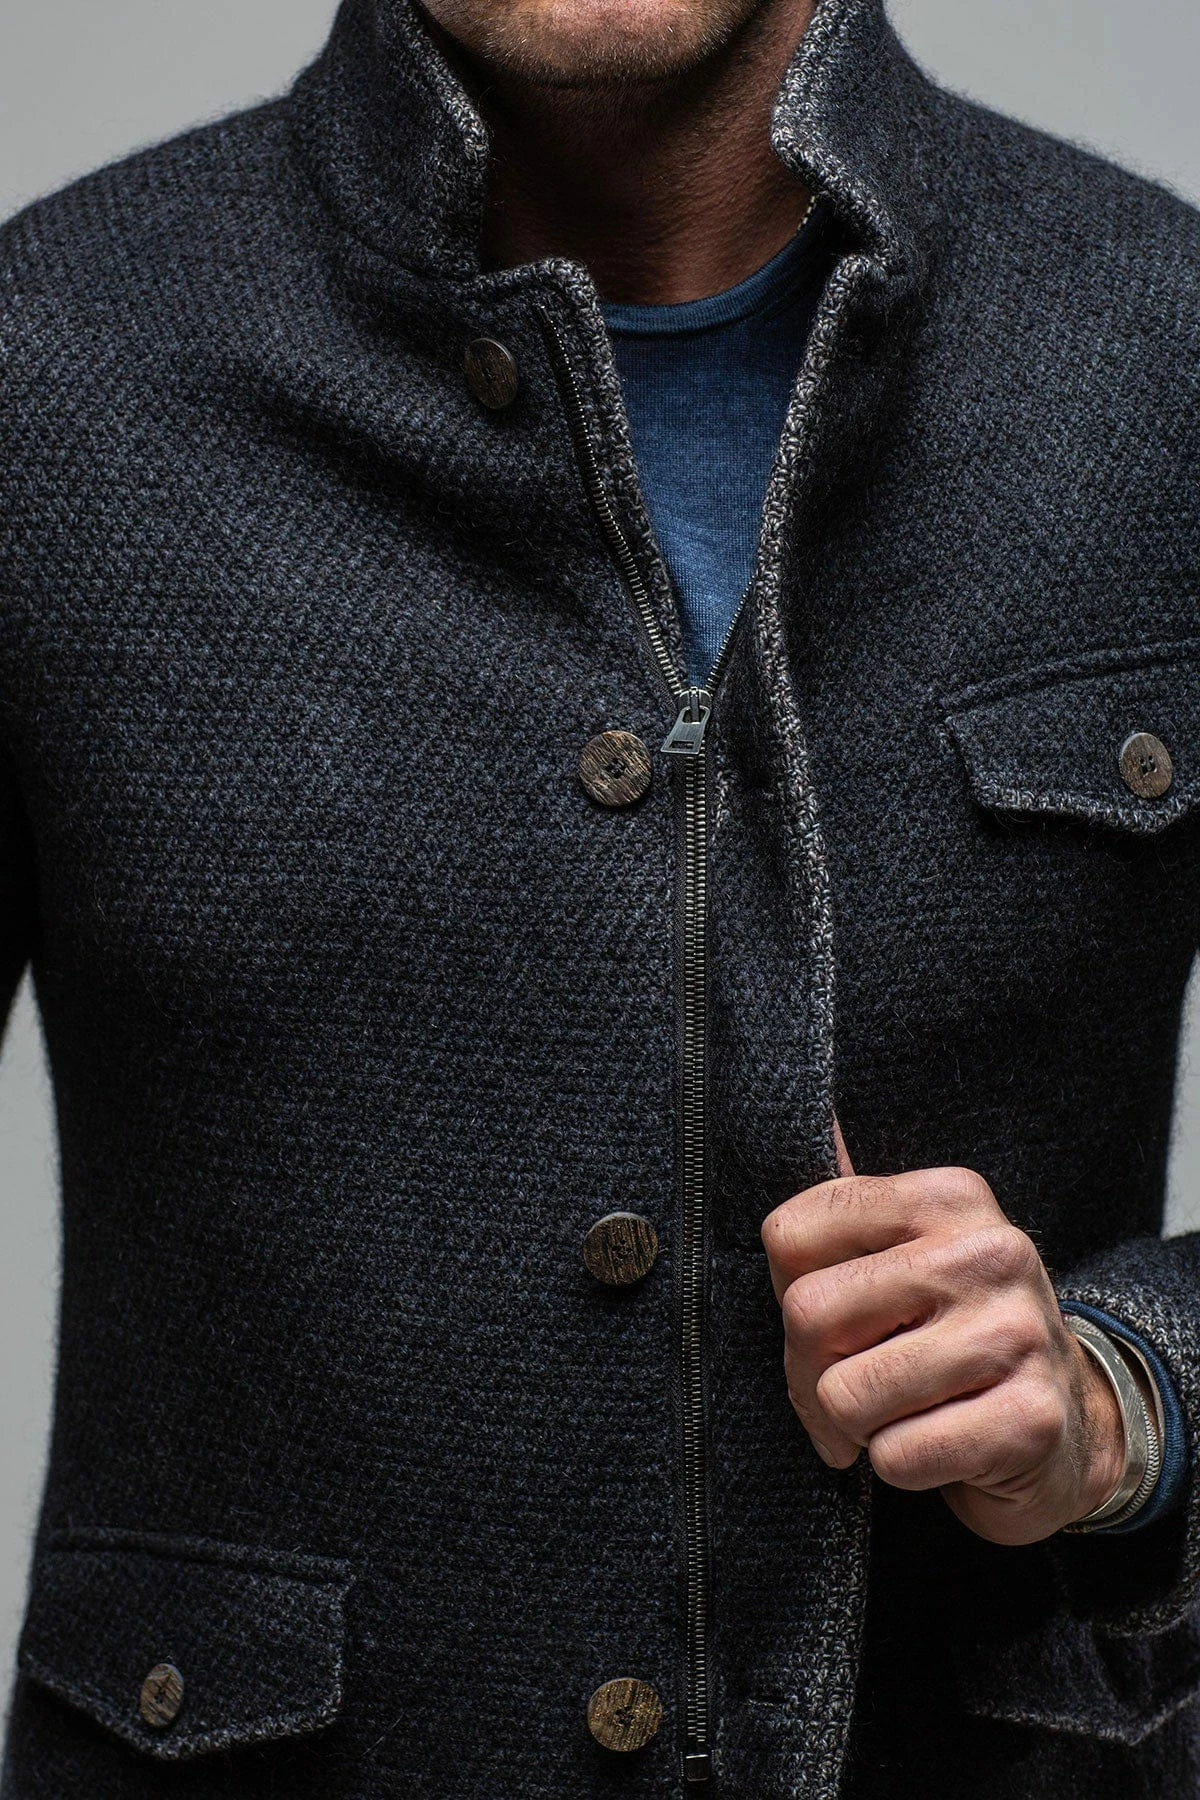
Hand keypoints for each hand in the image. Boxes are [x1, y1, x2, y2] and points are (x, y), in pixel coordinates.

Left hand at [761, 1139, 1126, 1544]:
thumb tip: (816, 1118)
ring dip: (857, 1425)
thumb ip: (853, 1205)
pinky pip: (897, 1455)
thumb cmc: (959, 1332)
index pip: (790, 1235)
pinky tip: (940, 1443)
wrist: (1073, 1425)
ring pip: (845, 1394)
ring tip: (902, 1412)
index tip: (831, 1320)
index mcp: (947, 1197)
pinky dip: (900, 1464)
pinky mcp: (1029, 1420)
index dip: (786, 1293)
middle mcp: (989, 1252)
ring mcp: (1016, 1334)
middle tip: (850, 1385)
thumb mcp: (911, 1252)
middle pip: (809, 1314)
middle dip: (810, 1371)